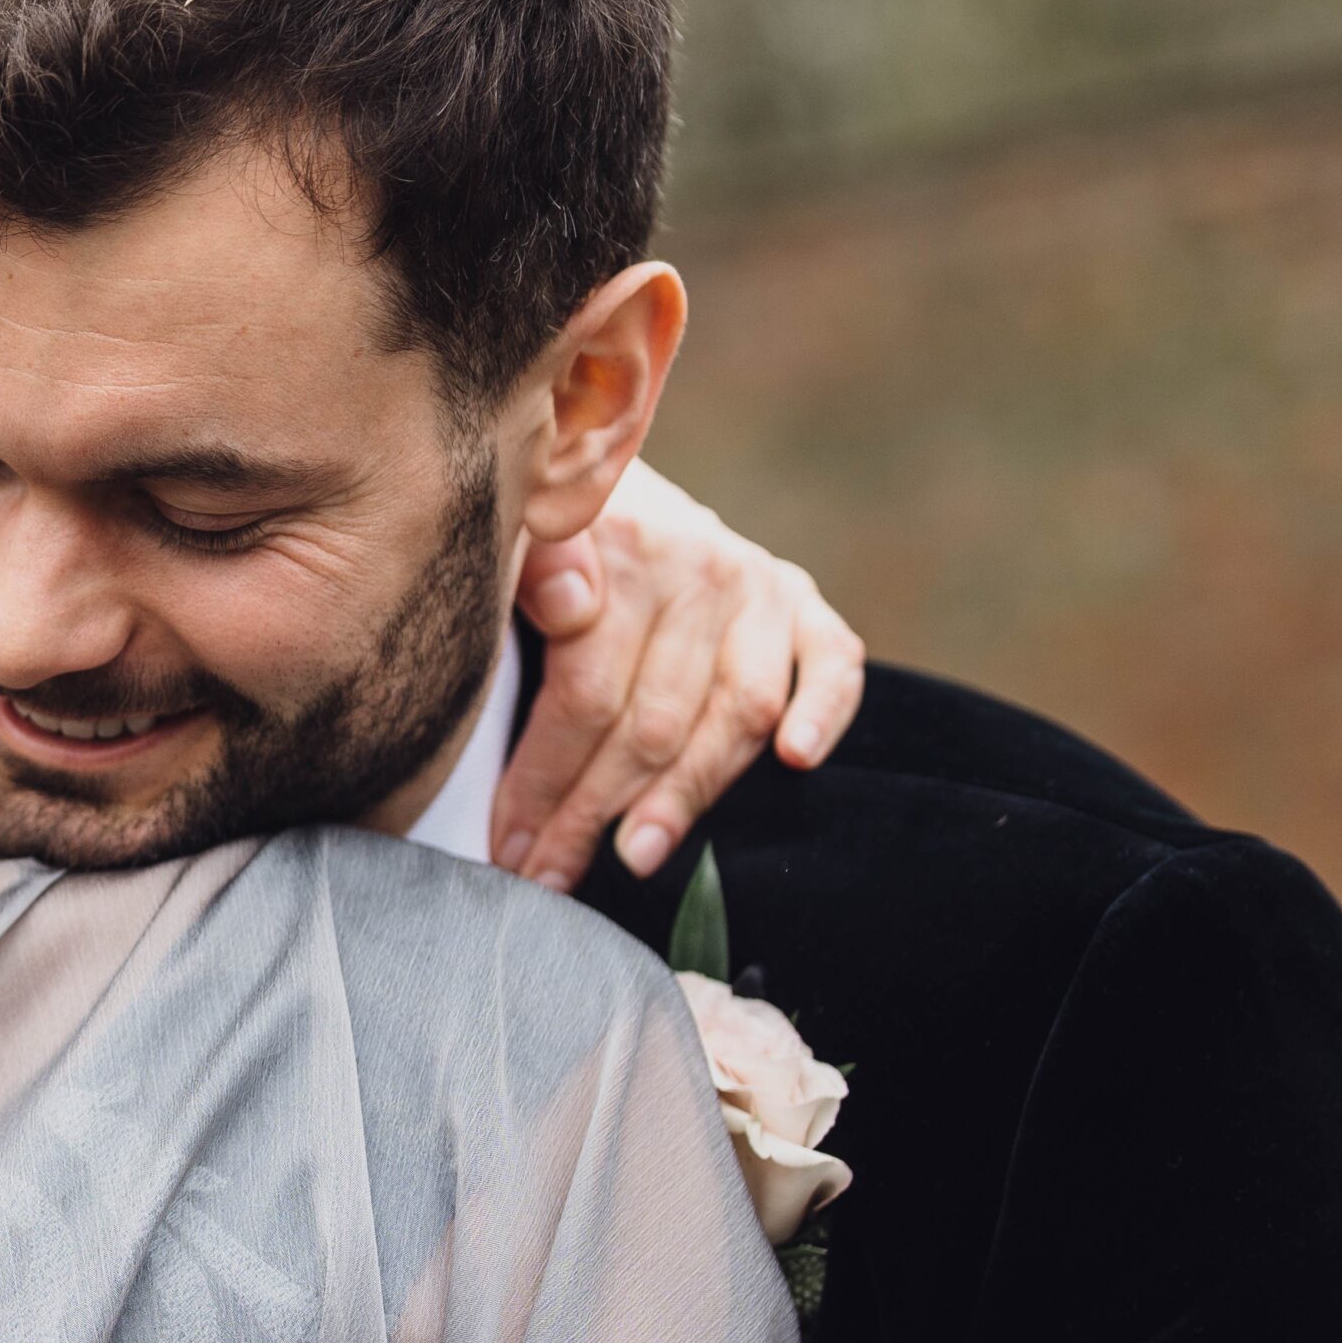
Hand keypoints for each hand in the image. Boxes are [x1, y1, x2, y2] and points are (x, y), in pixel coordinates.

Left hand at [501, 459, 861, 891]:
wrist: (598, 465)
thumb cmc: (544, 540)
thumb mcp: (513, 543)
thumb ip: (532, 569)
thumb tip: (571, 604)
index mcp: (619, 549)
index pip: (586, 693)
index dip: (543, 780)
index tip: (508, 846)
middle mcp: (698, 565)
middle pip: (652, 720)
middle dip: (593, 811)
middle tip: (549, 877)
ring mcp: (757, 585)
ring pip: (734, 712)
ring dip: (687, 794)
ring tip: (637, 855)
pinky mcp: (802, 601)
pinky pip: (833, 662)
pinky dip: (825, 711)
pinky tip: (797, 760)